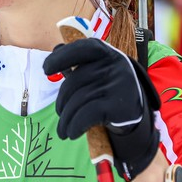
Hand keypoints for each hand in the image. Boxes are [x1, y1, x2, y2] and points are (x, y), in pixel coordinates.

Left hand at [43, 38, 160, 181]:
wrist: (134, 116)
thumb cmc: (108, 91)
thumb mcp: (97, 73)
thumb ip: (78, 61)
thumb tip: (56, 48)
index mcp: (107, 53)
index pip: (81, 49)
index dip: (61, 57)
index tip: (46, 70)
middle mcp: (115, 64)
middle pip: (75, 81)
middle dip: (62, 101)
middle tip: (60, 114)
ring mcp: (119, 84)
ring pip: (78, 101)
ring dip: (66, 120)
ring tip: (63, 130)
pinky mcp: (119, 105)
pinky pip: (86, 115)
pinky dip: (74, 126)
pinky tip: (71, 133)